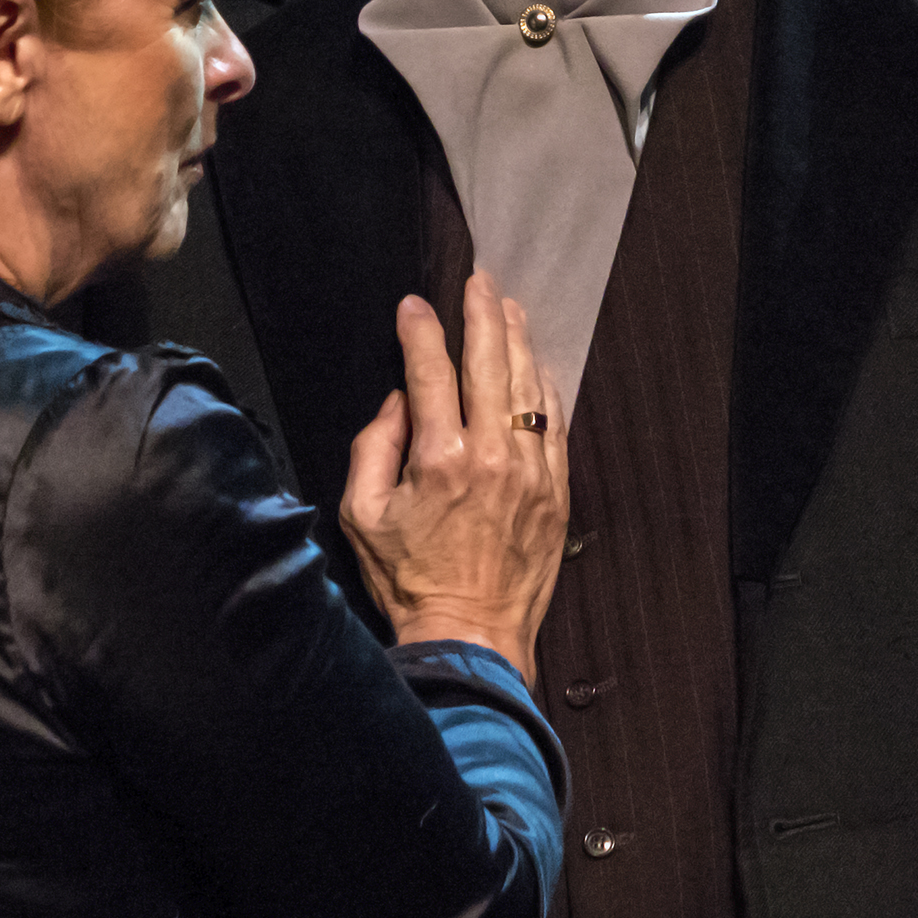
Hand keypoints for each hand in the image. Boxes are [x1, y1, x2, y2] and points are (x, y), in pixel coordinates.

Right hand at [339, 271, 568, 685]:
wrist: (471, 636)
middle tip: (478, 281)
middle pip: (489, 361)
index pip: (430, 370)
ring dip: (517, 340)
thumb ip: (373, 448)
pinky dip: (545, 387)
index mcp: (438, 459)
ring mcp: (530, 472)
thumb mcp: (362, 515)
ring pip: (528, 385)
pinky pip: (555, 423)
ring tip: (508, 307)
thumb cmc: (410, 580)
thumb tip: (397, 403)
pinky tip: (535, 365)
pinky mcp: (556, 492)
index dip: (420, 330)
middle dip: (481, 313)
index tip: (413, 306)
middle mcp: (490, 457)